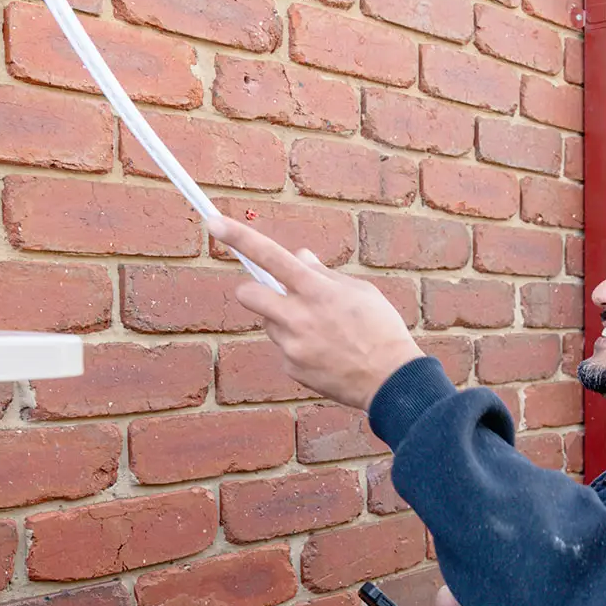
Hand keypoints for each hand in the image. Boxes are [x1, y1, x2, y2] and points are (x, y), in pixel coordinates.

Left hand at [208, 215, 423, 410]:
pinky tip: (326, 354)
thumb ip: (324, 274)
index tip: (214, 223)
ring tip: (323, 334)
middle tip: (273, 296)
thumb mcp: (361, 292)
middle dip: (253, 290)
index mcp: (317, 290)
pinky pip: (285, 349)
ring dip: (286, 322)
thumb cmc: (381, 330)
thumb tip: (299, 256)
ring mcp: (292, 345)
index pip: (272, 256)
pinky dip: (300, 348)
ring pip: (271, 324)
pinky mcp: (292, 368)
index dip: (240, 238)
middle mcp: (299, 317)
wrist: (391, 382)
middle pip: (248, 294)